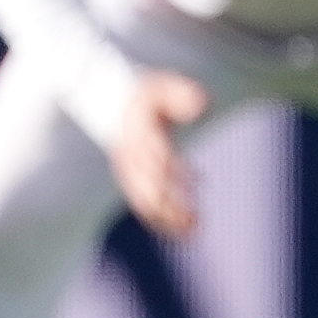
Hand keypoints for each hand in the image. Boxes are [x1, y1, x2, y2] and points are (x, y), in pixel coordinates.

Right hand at [109, 71, 208, 238]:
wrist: (116, 105)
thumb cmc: (149, 96)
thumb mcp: (165, 86)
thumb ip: (182, 94)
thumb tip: (200, 105)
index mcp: (139, 134)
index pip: (158, 158)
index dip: (178, 172)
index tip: (200, 181)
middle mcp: (130, 157)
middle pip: (149, 187)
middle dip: (173, 207)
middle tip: (200, 222)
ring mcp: (127, 171)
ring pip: (144, 202)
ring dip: (168, 218)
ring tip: (195, 231)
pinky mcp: (129, 180)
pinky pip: (141, 205)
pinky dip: (159, 219)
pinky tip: (180, 228)